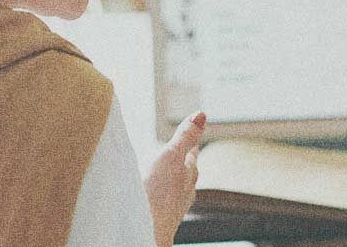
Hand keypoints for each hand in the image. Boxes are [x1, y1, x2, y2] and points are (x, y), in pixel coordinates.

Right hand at [143, 111, 205, 246]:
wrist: (145, 231)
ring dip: (171, 179)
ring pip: (177, 188)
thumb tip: (202, 115)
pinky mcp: (161, 218)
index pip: (192, 152)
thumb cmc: (157, 195)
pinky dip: (160, 194)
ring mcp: (174, 206)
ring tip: (167, 175)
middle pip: (186, 171)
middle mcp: (185, 190)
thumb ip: (185, 137)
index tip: (195, 131)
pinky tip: (154, 199)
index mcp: (189, 172)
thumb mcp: (170, 155)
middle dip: (182, 161)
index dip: (191, 142)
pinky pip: (164, 202)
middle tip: (181, 152)